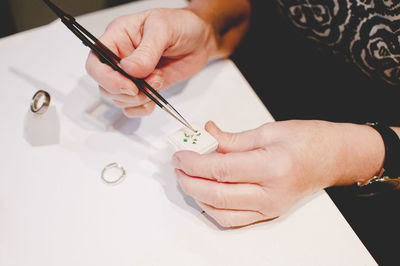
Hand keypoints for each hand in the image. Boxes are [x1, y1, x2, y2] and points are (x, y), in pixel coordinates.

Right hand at [86, 8, 216, 116]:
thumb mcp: (163, 29)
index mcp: (117, 38)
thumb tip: (129, 68)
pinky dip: (142, 109)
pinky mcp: (145, 88)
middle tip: (148, 85)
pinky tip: (154, 98)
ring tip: (157, 81)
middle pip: (104, 86)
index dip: (106, 78)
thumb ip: (147, 50)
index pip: (95, 62)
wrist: (200, 39)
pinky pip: (133, 107)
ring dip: (137, 100)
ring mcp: (132, 76)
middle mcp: (120, 58)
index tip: (128, 86)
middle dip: (125, 93)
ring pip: (118, 99)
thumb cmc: (180, 25)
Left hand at [172, 120, 384, 227]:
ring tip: (188, 179)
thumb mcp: (268, 130)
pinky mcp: (269, 213)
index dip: (194, 163)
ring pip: (222, 213)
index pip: (220, 170)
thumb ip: (232, 139)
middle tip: (179, 167)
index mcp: (271, 167)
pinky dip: (214, 209)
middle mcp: (271, 193)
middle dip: (190, 181)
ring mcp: (270, 207)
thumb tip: (207, 135)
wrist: (334, 157)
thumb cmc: (308, 140)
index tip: (181, 155)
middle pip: (217, 195)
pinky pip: (235, 219)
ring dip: (199, 197)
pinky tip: (205, 194)